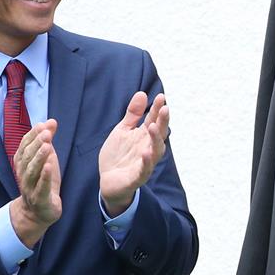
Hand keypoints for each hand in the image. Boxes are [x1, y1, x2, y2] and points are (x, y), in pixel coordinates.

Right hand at [10, 119, 61, 247]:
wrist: (39, 212)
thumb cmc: (43, 182)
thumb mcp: (47, 159)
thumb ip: (47, 141)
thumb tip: (51, 121)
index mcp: (23, 164)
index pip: (25, 146)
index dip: (32, 135)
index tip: (42, 125)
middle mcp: (23, 174)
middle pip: (27, 157)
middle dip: (36, 143)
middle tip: (46, 132)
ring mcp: (30, 188)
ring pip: (32, 171)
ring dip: (39, 157)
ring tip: (47, 145)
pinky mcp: (40, 199)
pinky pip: (41, 187)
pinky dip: (44, 176)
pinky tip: (50, 166)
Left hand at [99, 92, 168, 216]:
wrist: (108, 181)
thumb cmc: (118, 155)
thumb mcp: (122, 130)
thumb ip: (133, 114)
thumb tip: (142, 93)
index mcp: (144, 137)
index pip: (154, 120)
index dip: (158, 109)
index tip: (161, 97)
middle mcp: (148, 148)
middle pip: (159, 134)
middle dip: (162, 122)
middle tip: (165, 109)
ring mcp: (144, 163)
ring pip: (155, 151)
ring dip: (156, 140)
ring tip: (153, 126)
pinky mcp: (137, 177)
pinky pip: (144, 170)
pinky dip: (146, 162)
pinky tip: (146, 153)